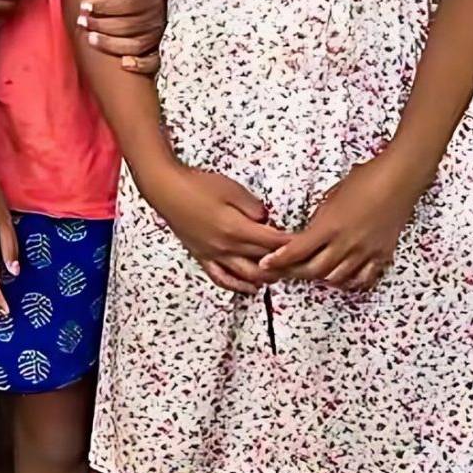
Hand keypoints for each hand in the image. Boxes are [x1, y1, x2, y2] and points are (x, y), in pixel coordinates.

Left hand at [78, 0, 166, 73]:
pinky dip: (140, 65)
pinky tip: (123, 64)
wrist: (151, 10)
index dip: (105, 6)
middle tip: (82, 22)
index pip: (129, 5)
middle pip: (130, 26)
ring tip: (90, 39)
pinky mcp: (158, 54)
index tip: (84, 6)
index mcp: (153, 0)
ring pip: (137, 45)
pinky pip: (153, 63)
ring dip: (111, 44)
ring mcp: (159, 38)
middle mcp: (158, 20)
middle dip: (102, 24)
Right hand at [144, 164, 289, 293]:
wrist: (166, 189)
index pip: (273, 243)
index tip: (305, 243)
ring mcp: (214, 254)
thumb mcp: (231, 189)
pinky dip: (239, 286)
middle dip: (285, 264)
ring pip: (247, 276)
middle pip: (264, 262)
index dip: (292, 245)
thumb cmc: (197, 185)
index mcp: (236, 229)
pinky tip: (250, 287)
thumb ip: (254, 207)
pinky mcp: (203, 256)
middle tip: (300, 262)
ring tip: (282, 275)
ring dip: (267, 278)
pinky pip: (222, 278)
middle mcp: (227, 247)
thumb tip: (267, 220)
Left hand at [257, 153, 423, 291]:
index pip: (297, 251)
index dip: (279, 260)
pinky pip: (363, 278)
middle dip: (294, 272)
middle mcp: (347, 243)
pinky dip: (349, 281)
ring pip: (337, 278)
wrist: (399, 179)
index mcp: (330, 225)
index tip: (267, 263)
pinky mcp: (382, 255)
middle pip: (314, 270)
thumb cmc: (366, 179)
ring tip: (310, 273)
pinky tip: (341, 278)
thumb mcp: (332, 195)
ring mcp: (365, 252)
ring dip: (320, 278)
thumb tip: (311, 231)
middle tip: (283, 271)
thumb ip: (321, 217)